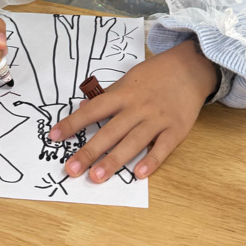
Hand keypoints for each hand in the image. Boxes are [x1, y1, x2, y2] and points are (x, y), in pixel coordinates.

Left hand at [49, 43, 217, 181]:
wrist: (191, 67)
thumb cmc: (156, 74)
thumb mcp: (129, 79)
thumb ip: (109, 96)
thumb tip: (83, 108)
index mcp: (124, 94)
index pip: (93, 110)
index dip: (73, 123)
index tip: (54, 136)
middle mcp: (138, 107)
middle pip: (110, 131)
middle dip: (89, 151)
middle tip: (71, 170)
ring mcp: (158, 119)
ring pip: (133, 142)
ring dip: (114, 160)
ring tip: (97, 177)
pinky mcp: (176, 129)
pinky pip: (162, 148)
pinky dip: (151, 161)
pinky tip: (138, 175)